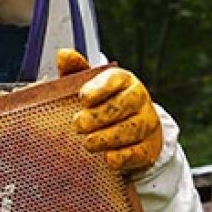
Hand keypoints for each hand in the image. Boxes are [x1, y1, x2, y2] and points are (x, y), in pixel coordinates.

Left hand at [57, 49, 162, 172]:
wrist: (132, 130)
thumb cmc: (103, 103)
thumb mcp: (88, 85)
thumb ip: (75, 70)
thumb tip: (63, 54)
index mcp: (123, 80)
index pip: (114, 79)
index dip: (99, 88)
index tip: (82, 98)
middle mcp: (139, 98)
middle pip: (123, 105)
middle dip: (100, 116)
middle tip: (78, 124)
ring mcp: (147, 122)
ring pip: (132, 129)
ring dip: (108, 138)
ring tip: (88, 144)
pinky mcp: (149, 147)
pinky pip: (139, 152)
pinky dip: (123, 156)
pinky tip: (108, 158)